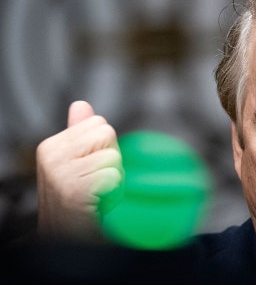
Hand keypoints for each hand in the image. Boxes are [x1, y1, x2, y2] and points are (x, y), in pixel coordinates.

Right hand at [36, 101, 122, 242]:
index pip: (99, 123)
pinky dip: (113, 193)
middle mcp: (51, 156)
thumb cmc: (82, 203)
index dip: (105, 149)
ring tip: (98, 195)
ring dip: (114, 178)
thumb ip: (80, 134)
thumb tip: (82, 105)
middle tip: (97, 184)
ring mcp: (60, 172)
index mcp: (52, 146)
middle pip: (107, 133)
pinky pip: (113, 176)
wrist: (70, 241)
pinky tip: (98, 205)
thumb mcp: (79, 164)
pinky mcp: (74, 189)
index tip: (92, 172)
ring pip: (112, 156)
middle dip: (111, 159)